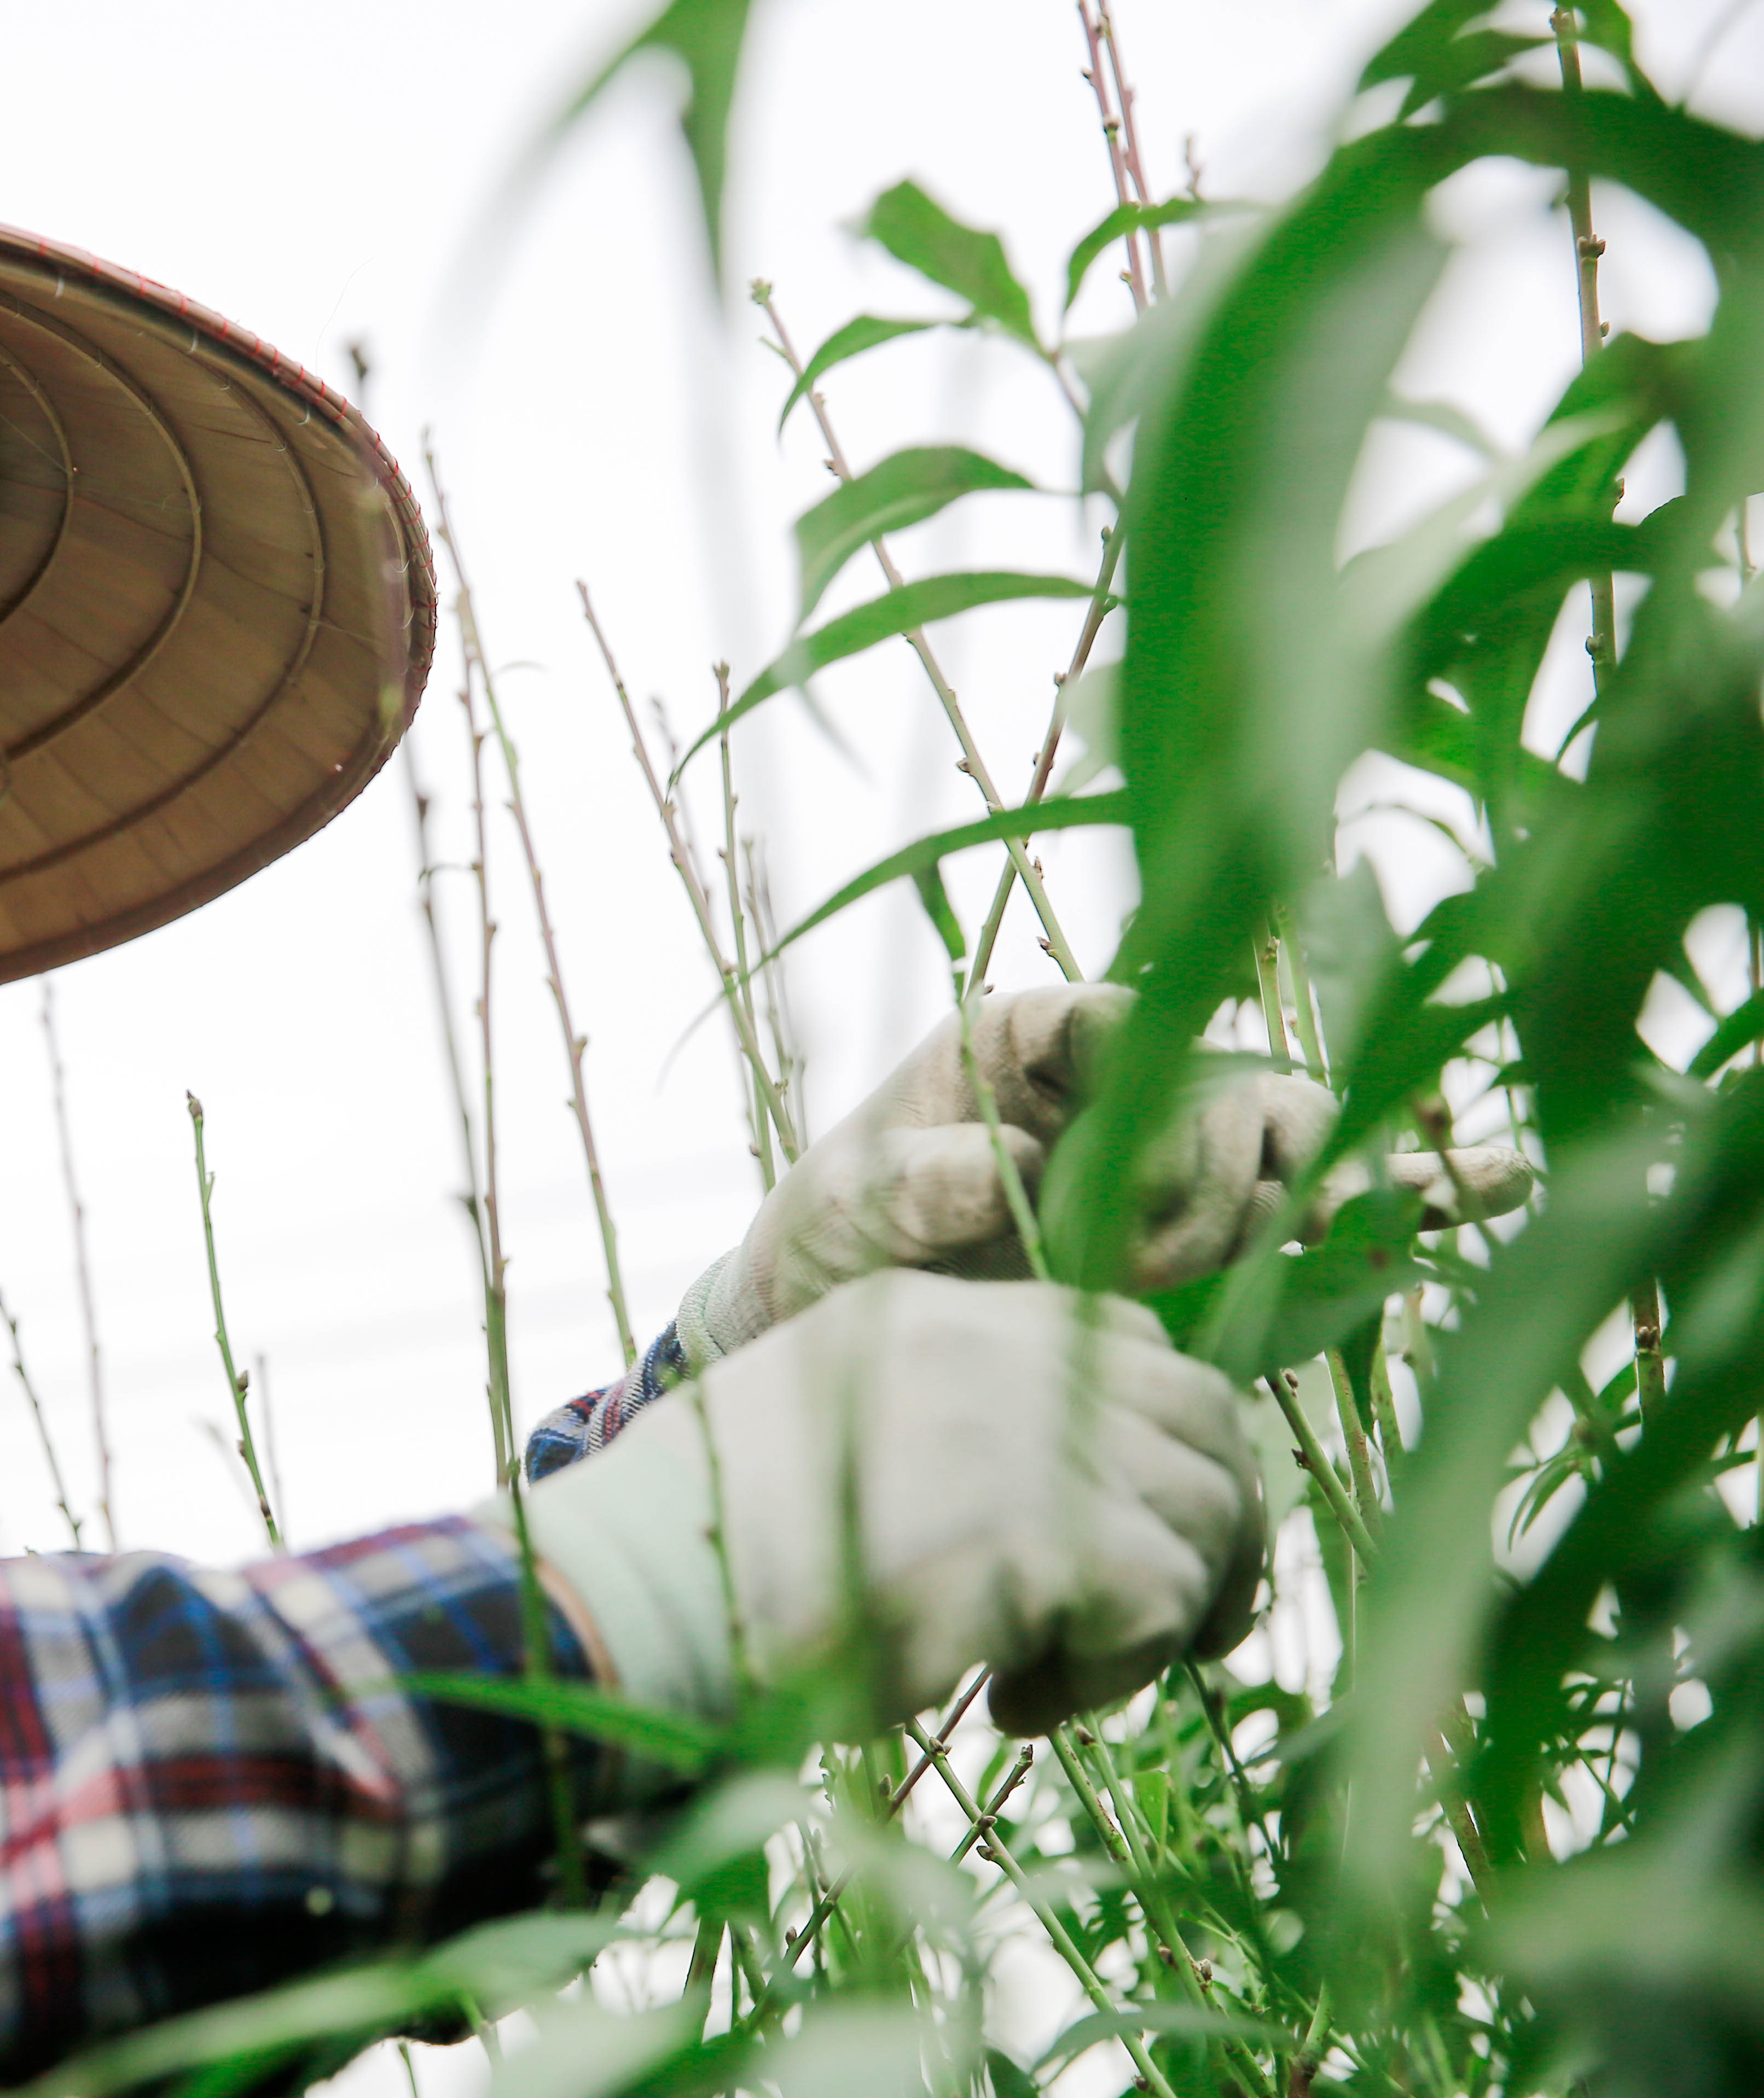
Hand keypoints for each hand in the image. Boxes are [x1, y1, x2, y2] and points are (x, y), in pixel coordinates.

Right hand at [511, 1270, 1265, 1737]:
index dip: (1157, 1435)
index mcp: (932, 1315)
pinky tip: (1011, 1707)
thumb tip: (1055, 1502)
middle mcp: (998, 1347)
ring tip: (1049, 1680)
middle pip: (1201, 1413)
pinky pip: (1162, 1605)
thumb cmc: (701, 1545)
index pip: (1120, 1336)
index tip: (1141, 1527)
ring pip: (1202, 1514)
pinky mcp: (1054, 1532)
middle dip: (1214, 1525)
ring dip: (1157, 1616)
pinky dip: (1112, 1675)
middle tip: (1181, 1627)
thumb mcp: (824, 1432)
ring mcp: (1033, 1430)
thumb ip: (936, 1425)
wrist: (646, 1594)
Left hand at [676, 983, 1531, 1359]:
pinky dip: (1416, 1192)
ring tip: (1334, 1239)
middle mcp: (1133, 1075)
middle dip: (1220, 1181)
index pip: (1131, 1026)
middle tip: (1155, 1267)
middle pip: (1237, 1089)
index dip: (1143, 1105)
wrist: (858, 1317)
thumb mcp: (845, 1208)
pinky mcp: (1230, 1226)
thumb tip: (988, 1169)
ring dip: (1319, 1194)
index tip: (1107, 1208)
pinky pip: (1340, 1197)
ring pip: (1301, 1139)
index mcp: (1034, 1037)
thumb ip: (910, 1183)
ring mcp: (1192, 1149)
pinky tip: (1505, 1183)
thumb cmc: (838, 1239)